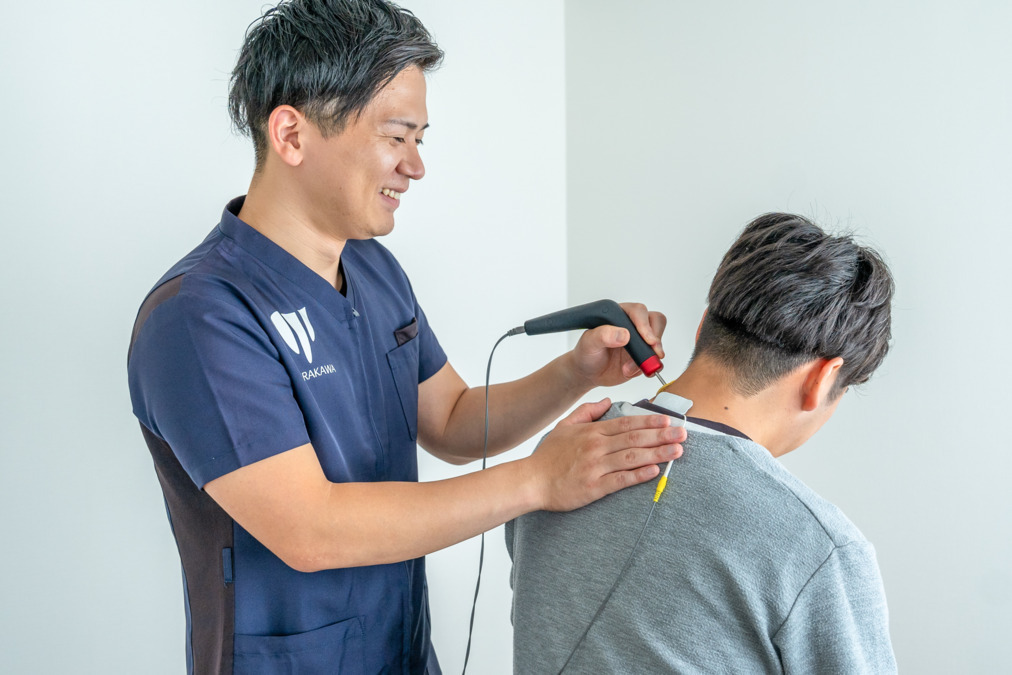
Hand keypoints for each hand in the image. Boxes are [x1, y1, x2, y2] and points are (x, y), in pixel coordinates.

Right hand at [526, 399, 685, 511]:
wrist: (531, 481)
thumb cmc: (548, 456)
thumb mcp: (564, 426)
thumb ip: (587, 412)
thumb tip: (606, 400)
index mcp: (592, 432)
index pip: (626, 423)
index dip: (649, 421)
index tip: (668, 420)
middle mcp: (596, 447)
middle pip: (635, 438)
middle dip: (661, 435)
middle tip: (683, 433)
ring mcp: (596, 467)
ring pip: (632, 457)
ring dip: (658, 453)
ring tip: (677, 451)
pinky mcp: (594, 487)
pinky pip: (621, 480)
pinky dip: (639, 475)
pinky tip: (655, 471)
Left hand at [567, 302, 666, 388]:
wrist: (588, 372)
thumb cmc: (586, 353)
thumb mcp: (588, 343)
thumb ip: (603, 335)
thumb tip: (624, 334)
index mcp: (619, 314)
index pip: (639, 312)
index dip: (645, 325)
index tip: (647, 340)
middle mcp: (632, 325)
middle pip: (656, 322)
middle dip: (655, 340)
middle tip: (651, 353)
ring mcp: (640, 340)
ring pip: (658, 342)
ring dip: (648, 357)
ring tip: (628, 369)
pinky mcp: (643, 355)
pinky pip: (655, 360)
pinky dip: (649, 367)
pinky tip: (633, 372)